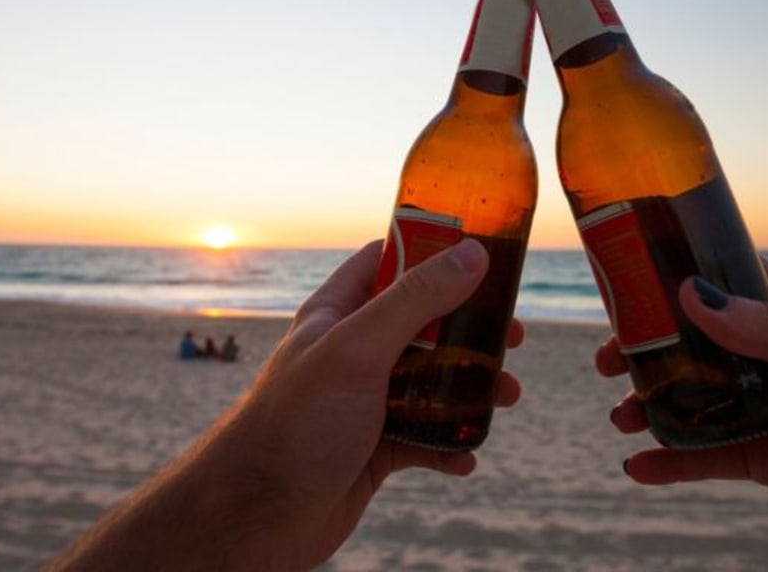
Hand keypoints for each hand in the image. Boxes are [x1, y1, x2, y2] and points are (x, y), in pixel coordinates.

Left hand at [49, 239, 523, 571]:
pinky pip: (425, 440)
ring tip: (506, 397)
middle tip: (511, 335)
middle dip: (470, 329)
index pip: (387, 261)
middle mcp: (351, 352)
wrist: (256, 517)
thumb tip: (471, 254)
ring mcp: (364, 402)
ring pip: (432, 384)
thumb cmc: (294, 426)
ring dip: (472, 390)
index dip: (432, 250)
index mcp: (337, 313)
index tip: (483, 251)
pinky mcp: (373, 450)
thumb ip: (415, 301)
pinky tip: (464, 455)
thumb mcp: (358, 350)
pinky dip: (450, 446)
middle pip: (424, 325)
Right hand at [597, 260, 767, 569]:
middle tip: (605, 360)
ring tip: (622, 418)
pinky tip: (639, 470)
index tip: (626, 272)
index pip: (737, 279)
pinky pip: (712, 460)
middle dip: (652, 347)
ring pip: (700, 402)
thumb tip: (694, 297)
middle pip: (703, 344)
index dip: (681, 271)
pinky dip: (672, 464)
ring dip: (655, 406)